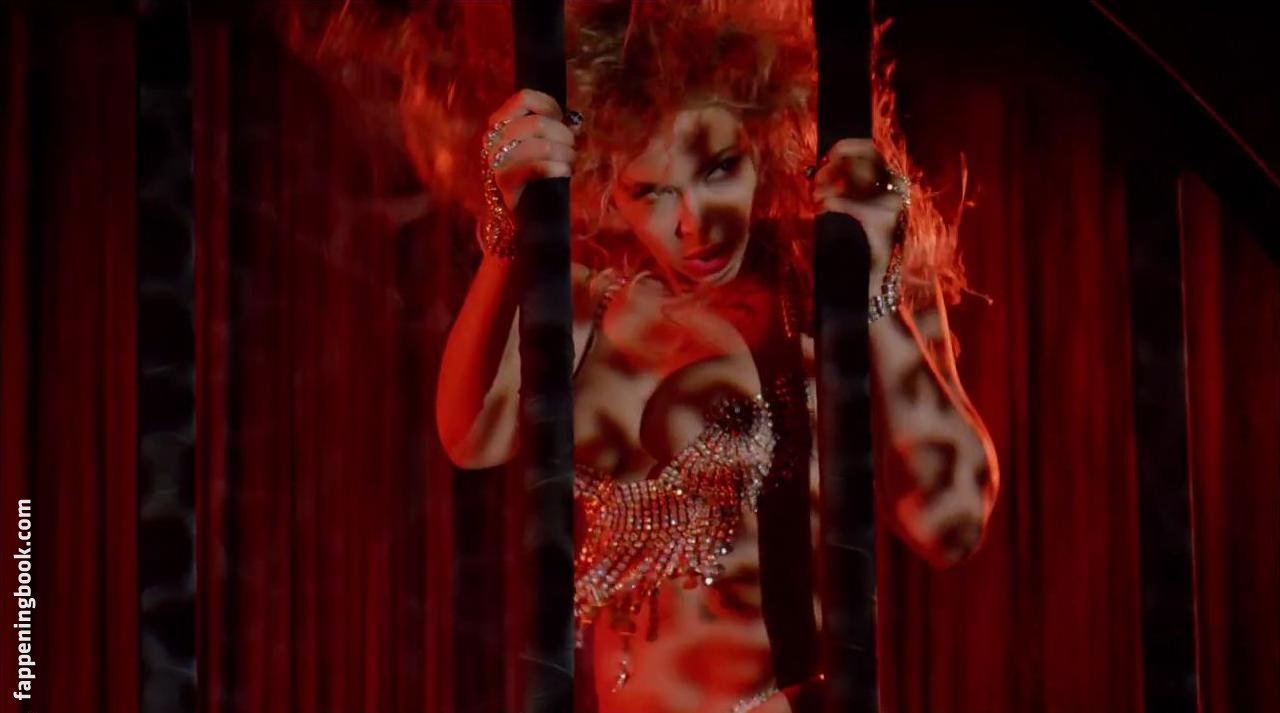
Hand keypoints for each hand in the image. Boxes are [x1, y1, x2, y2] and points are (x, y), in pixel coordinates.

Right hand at [486, 89, 577, 211]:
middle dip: (563, 135)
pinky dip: (556, 167)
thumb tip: (574, 122)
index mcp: (499, 123)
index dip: (550, 106)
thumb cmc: (533, 171)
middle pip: (537, 123)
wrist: (521, 209)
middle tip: (572, 147)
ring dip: (564, 153)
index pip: (524, 98)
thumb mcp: (541, 142)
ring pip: (540, 145)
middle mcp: (494, 139)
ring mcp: (498, 161)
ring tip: (571, 161)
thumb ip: (555, 127)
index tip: (562, 120)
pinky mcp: (506, 182)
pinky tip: (565, 171)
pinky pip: (536, 167)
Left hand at [809, 138, 904, 276]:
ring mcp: (893, 207)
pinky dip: (837, 202)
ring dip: (832, 185)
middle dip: (835, 165)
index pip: (871, 151)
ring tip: (816, 196)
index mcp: (890, 182)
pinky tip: (823, 208)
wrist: (877, 277)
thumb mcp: (854, 209)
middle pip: (866, 160)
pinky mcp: (885, 224)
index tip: (825, 155)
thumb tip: (817, 171)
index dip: (846, 147)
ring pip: (860, 180)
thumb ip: (842, 187)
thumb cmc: (861, 244)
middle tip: (816, 179)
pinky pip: (858, 204)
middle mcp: (896, 191)